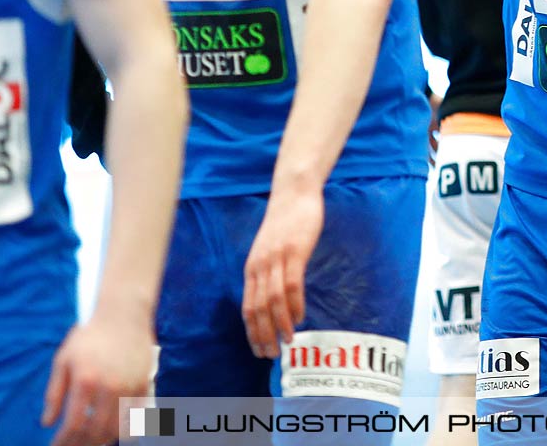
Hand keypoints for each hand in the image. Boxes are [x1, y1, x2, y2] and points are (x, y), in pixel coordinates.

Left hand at [40, 311, 154, 445]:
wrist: (124, 314)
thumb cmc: (89, 336)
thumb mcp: (63, 360)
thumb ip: (54, 393)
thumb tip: (47, 422)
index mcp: (85, 380)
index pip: (74, 423)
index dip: (64, 441)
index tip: (56, 445)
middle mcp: (109, 387)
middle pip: (96, 430)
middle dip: (81, 444)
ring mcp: (129, 386)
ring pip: (117, 428)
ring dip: (102, 440)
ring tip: (90, 442)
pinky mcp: (144, 384)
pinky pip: (135, 417)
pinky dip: (124, 430)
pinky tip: (112, 433)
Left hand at [241, 186, 324, 357]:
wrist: (294, 193)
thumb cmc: (286, 222)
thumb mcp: (270, 250)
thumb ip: (270, 271)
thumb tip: (275, 297)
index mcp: (252, 268)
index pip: (247, 308)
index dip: (252, 332)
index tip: (259, 350)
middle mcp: (259, 266)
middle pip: (257, 308)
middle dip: (263, 335)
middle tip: (270, 355)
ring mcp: (276, 258)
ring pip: (273, 300)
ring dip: (279, 325)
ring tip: (287, 342)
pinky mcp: (294, 251)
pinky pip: (292, 284)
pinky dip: (295, 304)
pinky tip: (299, 317)